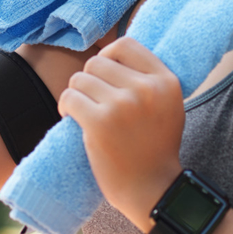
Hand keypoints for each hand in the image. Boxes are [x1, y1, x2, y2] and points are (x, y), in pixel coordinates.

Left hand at [58, 37, 185, 230]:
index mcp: (166, 80)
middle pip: (97, 62)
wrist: (152, 190)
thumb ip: (149, 78)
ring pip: (80, 78)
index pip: (125, 44)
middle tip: (91, 100)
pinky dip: (65, 106)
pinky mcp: (100, 123)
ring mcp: (123, 105)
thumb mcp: (167, 105)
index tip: (104, 76)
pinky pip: (69, 97)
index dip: (107, 56)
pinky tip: (71, 117)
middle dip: (88, 79)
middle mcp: (146, 89)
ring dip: (76, 94)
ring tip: (83, 111)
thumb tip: (112, 51)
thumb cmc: (155, 147)